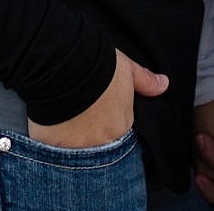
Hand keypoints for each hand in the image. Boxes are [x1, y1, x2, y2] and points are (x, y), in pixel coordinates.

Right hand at [28, 49, 166, 148]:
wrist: (66, 64)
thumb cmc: (99, 64)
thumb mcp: (127, 69)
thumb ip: (145, 81)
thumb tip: (164, 84)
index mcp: (122, 124)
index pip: (118, 132)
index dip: (107, 121)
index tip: (97, 112)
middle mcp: (102, 141)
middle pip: (97, 144)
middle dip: (89, 132)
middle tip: (79, 114)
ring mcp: (77, 147)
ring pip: (75, 149)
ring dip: (70, 137)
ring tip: (63, 118)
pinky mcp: (53, 146)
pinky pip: (53, 148)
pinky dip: (51, 139)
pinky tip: (49, 123)